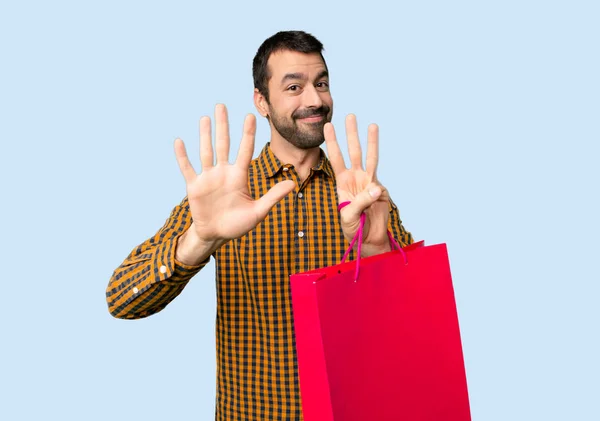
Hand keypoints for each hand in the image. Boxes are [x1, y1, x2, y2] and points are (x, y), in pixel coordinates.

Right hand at [174, 104, 295, 246]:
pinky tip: (179, 141)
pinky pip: (187, 168)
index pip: (244, 150)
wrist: (217, 235)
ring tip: (205, 118)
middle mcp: (223, 172)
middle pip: (223, 144)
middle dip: (223, 125)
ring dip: (205, 135)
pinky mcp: (194, 186)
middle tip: (221, 105)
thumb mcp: (258, 211)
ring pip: (206, 152)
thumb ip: (273, 196)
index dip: (247, 134)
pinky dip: (183, 156)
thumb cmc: (238, 224)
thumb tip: (293, 183)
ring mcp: (208, 178)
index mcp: (239, 176)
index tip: (250, 116)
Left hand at [324, 114, 391, 256]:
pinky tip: (373, 204)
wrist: (368, 239)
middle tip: (350, 115)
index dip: (332, 142)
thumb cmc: (353, 228)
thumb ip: (360, 202)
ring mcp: (369, 182)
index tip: (327, 126)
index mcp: (342, 182)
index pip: (336, 158)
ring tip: (373, 124)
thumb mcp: (348, 216)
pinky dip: (376, 191)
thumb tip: (375, 187)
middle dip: (351, 134)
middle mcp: (355, 178)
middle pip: (353, 151)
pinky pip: (378, 187)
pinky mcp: (381, 190)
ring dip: (371, 141)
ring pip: (371, 158)